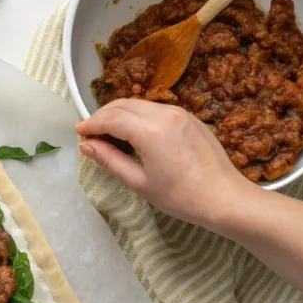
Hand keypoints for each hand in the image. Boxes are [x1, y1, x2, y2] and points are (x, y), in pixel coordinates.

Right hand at [75, 99, 252, 228]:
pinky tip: (134, 134)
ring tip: (110, 134)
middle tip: (91, 133)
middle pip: (123, 105)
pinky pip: (156, 110)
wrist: (224, 198)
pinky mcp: (190, 117)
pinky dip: (138, 116)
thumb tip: (86, 146)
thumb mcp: (139, 182)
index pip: (111, 118)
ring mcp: (180, 113)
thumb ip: (110, 159)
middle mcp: (165, 114)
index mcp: (150, 130)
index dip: (91, 124)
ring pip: (140, 105)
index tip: (78, 132)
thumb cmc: (181, 197)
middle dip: (103, 115)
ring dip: (120, 114)